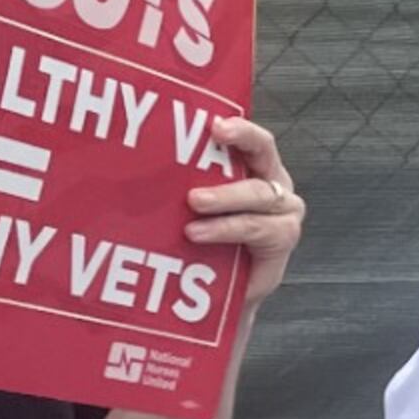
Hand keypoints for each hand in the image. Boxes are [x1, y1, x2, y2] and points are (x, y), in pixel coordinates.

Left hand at [187, 117, 304, 308]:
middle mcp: (273, 184)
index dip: (241, 129)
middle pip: (263, 157)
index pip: (254, 139)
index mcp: (255, 166)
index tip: (216, 126)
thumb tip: (135, 162)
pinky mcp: (283, 239)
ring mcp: (282, 211)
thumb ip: (179, 183)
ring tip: (190, 222)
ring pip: (259, 195)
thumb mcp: (187, 206)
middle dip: (231, 158)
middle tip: (194, 188)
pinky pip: (259, 229)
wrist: (213, 292)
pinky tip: (200, 235)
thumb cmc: (199, 242)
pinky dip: (226, 230)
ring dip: (224, 202)